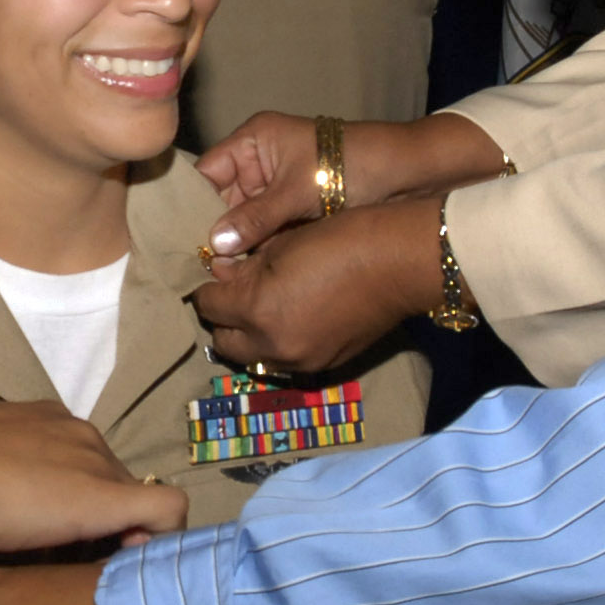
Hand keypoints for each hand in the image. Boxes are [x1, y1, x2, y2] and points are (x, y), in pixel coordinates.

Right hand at [0, 401, 185, 558]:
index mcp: (37, 419)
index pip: (75, 460)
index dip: (70, 501)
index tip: (50, 539)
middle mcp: (74, 429)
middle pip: (108, 480)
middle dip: (97, 521)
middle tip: (71, 565)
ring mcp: (95, 459)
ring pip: (134, 498)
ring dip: (119, 534)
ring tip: (97, 573)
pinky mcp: (109, 495)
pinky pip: (167, 512)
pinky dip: (162, 540)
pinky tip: (136, 570)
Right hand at [195, 111, 504, 258]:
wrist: (410, 174)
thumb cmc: (354, 166)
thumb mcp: (300, 191)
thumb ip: (256, 218)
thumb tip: (214, 246)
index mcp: (253, 141)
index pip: (206, 173)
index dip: (191, 205)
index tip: (176, 241)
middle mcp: (258, 162)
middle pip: (220, 202)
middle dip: (214, 234)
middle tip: (199, 270)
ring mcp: (275, 187)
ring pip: (242, 221)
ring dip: (236, 246)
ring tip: (219, 278)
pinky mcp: (293, 209)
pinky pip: (265, 231)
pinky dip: (258, 250)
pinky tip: (245, 276)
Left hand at [195, 199, 439, 375]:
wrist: (398, 263)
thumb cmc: (340, 239)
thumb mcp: (281, 243)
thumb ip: (245, 266)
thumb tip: (221, 274)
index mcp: (257, 309)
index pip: (208, 306)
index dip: (206, 289)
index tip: (212, 277)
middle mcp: (273, 345)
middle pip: (225, 342)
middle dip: (223, 320)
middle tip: (231, 297)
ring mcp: (300, 360)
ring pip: (254, 358)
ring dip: (249, 338)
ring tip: (259, 312)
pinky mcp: (325, 365)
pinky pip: (286, 362)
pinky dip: (278, 345)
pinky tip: (289, 322)